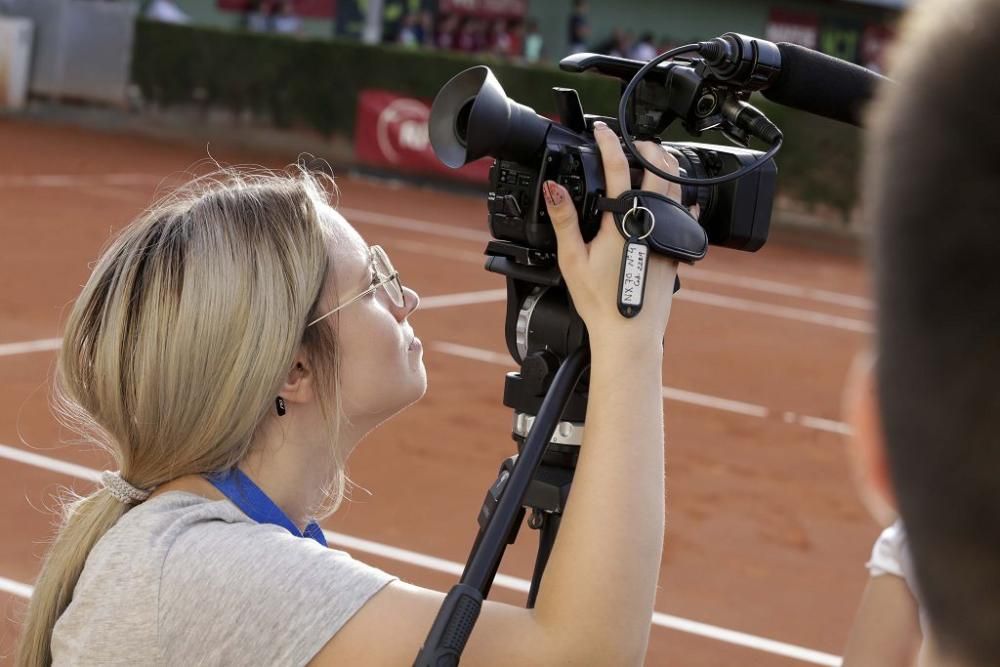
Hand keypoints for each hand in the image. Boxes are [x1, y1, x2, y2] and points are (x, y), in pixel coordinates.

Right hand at [543, 122, 680, 347]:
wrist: (630, 332)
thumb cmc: (601, 301)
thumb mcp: (572, 259)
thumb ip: (564, 220)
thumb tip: (553, 189)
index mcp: (622, 220)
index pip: (616, 167)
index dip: (607, 142)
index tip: (600, 130)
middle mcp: (650, 221)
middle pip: (657, 168)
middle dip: (646, 147)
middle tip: (633, 140)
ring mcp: (667, 234)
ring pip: (676, 187)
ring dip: (666, 167)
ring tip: (654, 159)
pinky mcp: (676, 248)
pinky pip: (686, 214)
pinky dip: (682, 198)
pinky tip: (678, 197)